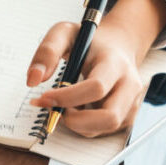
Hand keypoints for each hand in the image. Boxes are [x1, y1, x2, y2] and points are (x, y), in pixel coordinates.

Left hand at [27, 0, 165, 136]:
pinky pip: (101, 131)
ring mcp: (132, 103)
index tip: (43, 97)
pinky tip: (78, 107)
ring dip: (77, 123)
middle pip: (110, 118)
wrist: (118, 46)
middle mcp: (130, 85)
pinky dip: (83, 125)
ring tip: (67, 104)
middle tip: (55, 109)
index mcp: (116, 63)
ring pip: (103, 129)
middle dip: (76, 120)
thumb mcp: (65, 33)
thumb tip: (33, 80)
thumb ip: (47, 51)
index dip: (66, 97)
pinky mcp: (127, 116)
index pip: (96, 88)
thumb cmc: (90, 42)